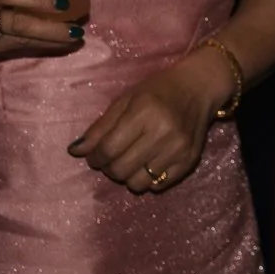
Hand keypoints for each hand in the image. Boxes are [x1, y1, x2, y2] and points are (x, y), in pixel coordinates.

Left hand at [69, 54, 231, 192]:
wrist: (199, 87)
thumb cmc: (158, 90)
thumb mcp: (125, 100)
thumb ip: (100, 127)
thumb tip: (75, 151)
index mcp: (145, 112)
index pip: (109, 149)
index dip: (95, 157)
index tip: (95, 155)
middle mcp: (164, 132)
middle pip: (121, 169)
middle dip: (109, 168)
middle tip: (113, 157)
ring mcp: (179, 149)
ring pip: (138, 183)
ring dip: (128, 176)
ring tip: (131, 161)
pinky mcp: (190, 161)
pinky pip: (159, 186)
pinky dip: (148, 179)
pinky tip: (149, 163)